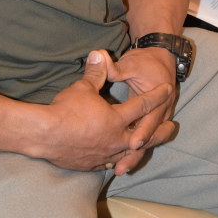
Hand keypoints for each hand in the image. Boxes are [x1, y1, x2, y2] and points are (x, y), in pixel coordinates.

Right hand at [29, 50, 173, 173]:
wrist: (46, 135)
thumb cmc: (65, 110)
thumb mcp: (82, 87)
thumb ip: (96, 72)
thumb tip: (99, 53)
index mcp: (117, 119)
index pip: (142, 105)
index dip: (156, 96)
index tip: (167, 90)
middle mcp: (116, 139)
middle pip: (145, 136)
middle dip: (159, 131)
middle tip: (171, 127)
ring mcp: (106, 154)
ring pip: (129, 152)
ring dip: (140, 148)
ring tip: (146, 145)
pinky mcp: (93, 164)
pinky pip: (111, 162)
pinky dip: (117, 158)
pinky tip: (117, 158)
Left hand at [110, 46, 176, 173]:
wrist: (161, 60)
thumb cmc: (146, 62)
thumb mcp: (133, 64)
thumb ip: (117, 67)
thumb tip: (100, 59)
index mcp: (160, 101)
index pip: (150, 120)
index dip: (141, 131)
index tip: (131, 142)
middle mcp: (160, 114)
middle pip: (147, 138)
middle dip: (133, 154)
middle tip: (119, 166)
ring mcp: (154, 120)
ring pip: (144, 143)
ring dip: (131, 157)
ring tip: (116, 170)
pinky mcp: (146, 123)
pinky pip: (140, 140)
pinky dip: (129, 152)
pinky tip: (115, 163)